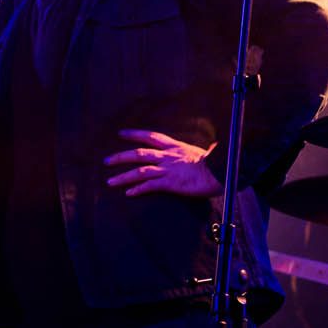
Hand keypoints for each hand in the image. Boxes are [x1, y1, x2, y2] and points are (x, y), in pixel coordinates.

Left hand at [104, 130, 221, 197]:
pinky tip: (129, 194)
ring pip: (139, 171)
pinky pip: (150, 186)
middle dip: (120, 157)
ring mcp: (168, 170)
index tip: (121, 133)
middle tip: (106, 161)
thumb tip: (199, 151)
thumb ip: (191, 154)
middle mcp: (168, 157)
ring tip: (110, 182)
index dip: (134, 134)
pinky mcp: (171, 183)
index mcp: (175, 147)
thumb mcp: (202, 153)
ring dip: (123, 176)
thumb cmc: (217, 164)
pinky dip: (138, 190)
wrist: (222, 171)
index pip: (151, 136)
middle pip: (139, 154)